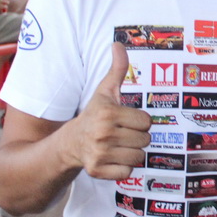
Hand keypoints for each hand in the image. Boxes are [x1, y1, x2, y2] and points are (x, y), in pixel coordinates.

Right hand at [65, 43, 151, 179]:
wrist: (70, 143)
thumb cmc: (93, 115)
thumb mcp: (104, 92)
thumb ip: (117, 70)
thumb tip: (118, 44)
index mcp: (108, 113)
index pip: (146, 121)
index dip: (139, 121)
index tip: (126, 120)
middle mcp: (103, 133)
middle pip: (145, 139)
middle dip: (137, 137)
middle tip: (122, 133)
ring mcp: (99, 154)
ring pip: (139, 156)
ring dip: (132, 152)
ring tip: (118, 145)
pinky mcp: (98, 171)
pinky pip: (128, 172)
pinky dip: (123, 167)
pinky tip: (113, 158)